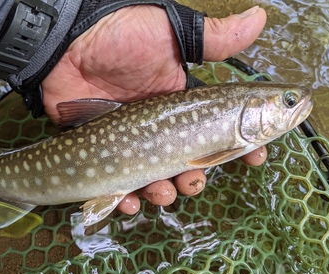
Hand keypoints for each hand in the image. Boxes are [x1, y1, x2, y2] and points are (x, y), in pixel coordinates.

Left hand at [41, 6, 267, 213]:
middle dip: (196, 178)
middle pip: (187, 163)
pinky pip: (117, 185)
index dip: (238, 145)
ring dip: (165, 193)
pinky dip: (126, 198)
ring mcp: (131, 141)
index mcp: (181, 103)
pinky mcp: (102, 152)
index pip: (217, 129)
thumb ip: (214, 37)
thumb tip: (260, 16)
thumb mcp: (171, 33)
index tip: (256, 157)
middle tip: (195, 180)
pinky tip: (129, 200)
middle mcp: (160, 126)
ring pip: (155, 179)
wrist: (68, 44)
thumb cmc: (122, 36)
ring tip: (163, 191)